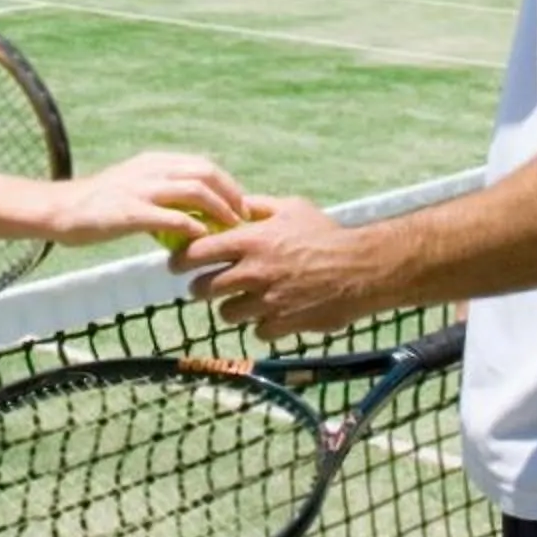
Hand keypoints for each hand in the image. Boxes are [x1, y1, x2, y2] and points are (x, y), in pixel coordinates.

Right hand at [45, 150, 246, 246]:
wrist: (61, 210)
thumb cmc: (99, 204)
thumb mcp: (135, 187)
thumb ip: (163, 193)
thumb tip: (193, 212)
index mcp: (154, 161)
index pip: (203, 165)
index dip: (227, 184)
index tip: (240, 204)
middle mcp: (151, 169)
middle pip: (206, 173)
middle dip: (231, 195)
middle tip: (243, 218)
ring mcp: (141, 190)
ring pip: (195, 191)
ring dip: (219, 210)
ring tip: (229, 229)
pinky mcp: (130, 212)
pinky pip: (171, 218)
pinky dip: (192, 227)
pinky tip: (202, 239)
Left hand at [175, 196, 384, 340]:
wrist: (360, 269)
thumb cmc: (326, 234)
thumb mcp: (292, 208)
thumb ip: (259, 207)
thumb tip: (236, 205)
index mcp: (251, 241)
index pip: (198, 252)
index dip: (181, 259)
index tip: (175, 264)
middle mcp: (253, 272)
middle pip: (204, 288)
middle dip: (200, 288)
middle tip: (203, 287)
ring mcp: (266, 301)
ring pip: (227, 313)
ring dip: (231, 308)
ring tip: (241, 300)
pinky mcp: (282, 324)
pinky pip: (257, 330)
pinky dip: (261, 324)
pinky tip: (272, 313)